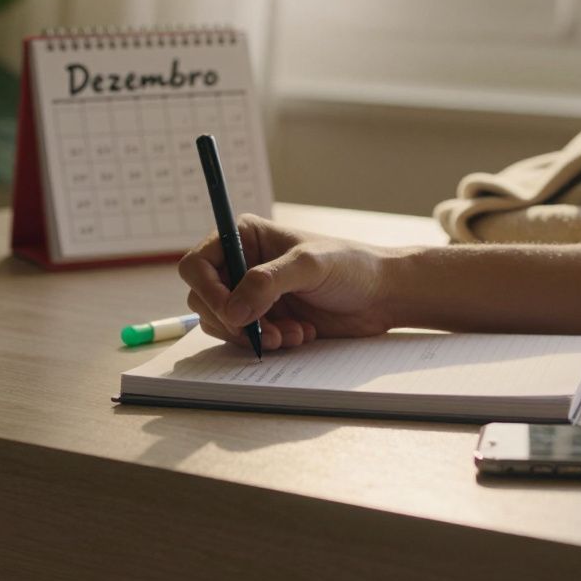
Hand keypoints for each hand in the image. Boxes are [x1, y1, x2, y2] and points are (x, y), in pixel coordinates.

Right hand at [177, 215, 397, 350]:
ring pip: (222, 324)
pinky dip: (267, 343)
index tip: (231, 313)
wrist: (382, 295)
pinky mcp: (266, 320)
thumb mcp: (310, 265)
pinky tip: (301, 335)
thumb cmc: (352, 266)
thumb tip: (233, 310)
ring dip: (252, 336)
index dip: (207, 291)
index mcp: (245, 237)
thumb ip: (268, 282)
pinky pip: (246, 339)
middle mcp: (242, 264)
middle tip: (264, 331)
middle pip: (203, 299)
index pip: (198, 264)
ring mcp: (252, 295)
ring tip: (291, 334)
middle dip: (232, 320)